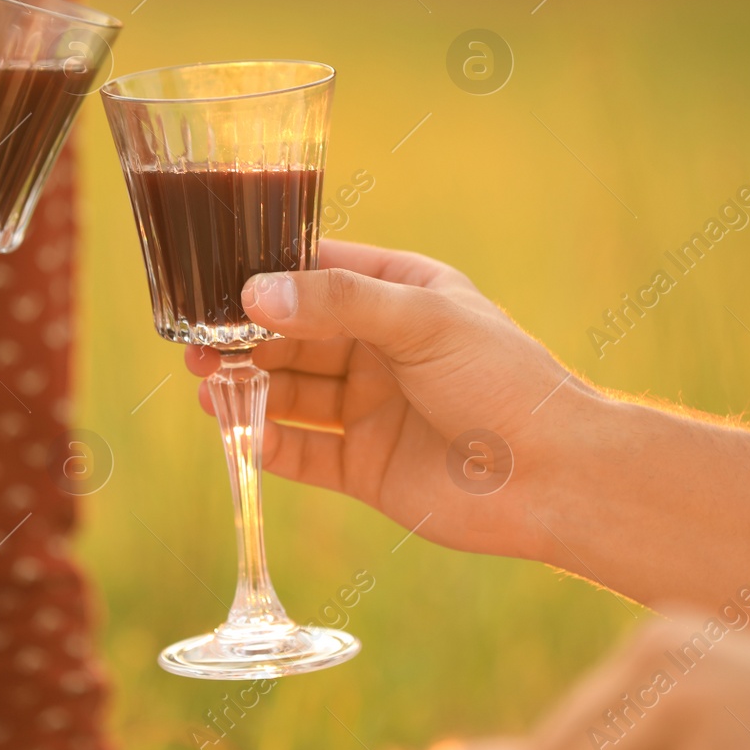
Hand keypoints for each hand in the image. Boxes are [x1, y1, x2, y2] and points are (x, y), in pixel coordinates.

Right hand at [186, 240, 597, 561]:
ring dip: (247, 388)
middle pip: (295, 335)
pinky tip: (235, 434)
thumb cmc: (503, 380)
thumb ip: (337, 302)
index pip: (319, 271)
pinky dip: (266, 445)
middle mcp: (380, 349)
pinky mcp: (364, 468)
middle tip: (195, 341)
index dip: (268, 275)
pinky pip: (302, 452)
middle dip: (245, 337)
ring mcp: (370, 410)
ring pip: (290, 393)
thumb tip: (254, 294)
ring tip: (203, 385)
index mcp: (402, 295)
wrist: (554, 477)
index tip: (214, 277)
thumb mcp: (422, 319)